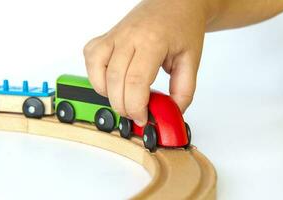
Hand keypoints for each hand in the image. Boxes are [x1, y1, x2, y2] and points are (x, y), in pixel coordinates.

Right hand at [84, 0, 207, 125]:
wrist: (176, 3)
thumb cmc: (183, 27)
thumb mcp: (191, 61)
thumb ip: (183, 92)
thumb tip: (170, 114)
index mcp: (152, 41)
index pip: (136, 82)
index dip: (136, 107)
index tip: (143, 118)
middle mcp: (129, 36)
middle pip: (114, 81)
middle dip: (123, 106)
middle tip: (136, 114)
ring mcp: (114, 35)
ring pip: (97, 70)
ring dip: (107, 93)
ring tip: (124, 98)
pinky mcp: (106, 36)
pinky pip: (91, 58)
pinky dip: (96, 76)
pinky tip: (111, 82)